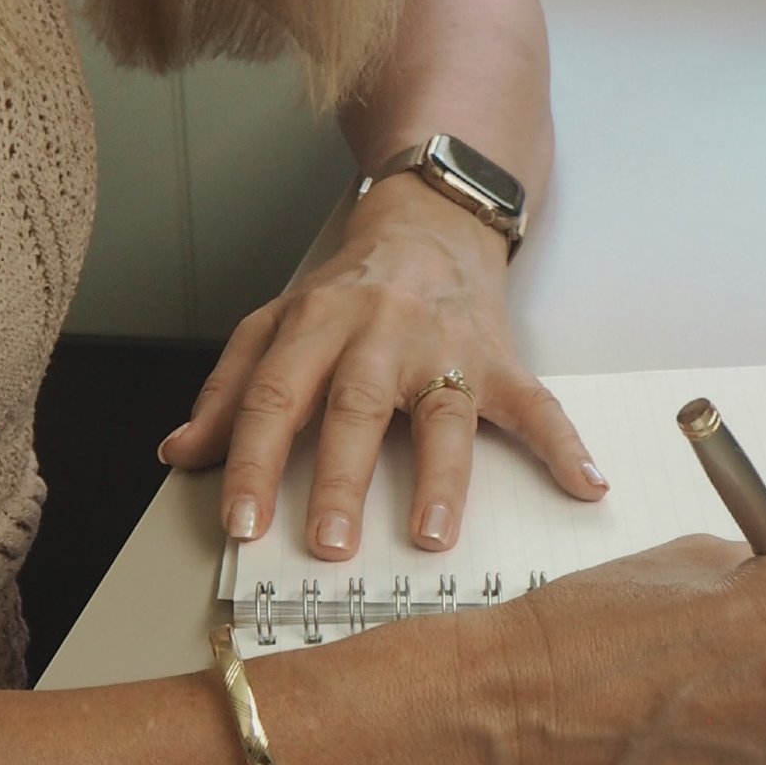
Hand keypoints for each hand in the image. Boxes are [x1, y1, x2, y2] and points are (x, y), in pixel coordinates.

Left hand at [159, 175, 605, 555]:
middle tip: (327, 545)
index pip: (273, 398)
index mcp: (314, 325)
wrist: (431, 220)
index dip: (251, 462)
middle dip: (339, 478)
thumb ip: (229, 391)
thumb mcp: (278, 326)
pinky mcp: (499, 359)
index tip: (240, 525)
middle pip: (354, 406)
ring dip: (440, 478)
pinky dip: (564, 445)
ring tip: (433, 536)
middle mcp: (377, 333)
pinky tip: (585, 485)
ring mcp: (443, 346)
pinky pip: (535, 404)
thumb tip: (180, 455)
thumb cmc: (348, 289)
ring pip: (441, 412)